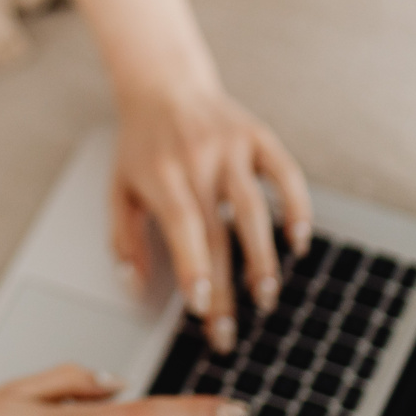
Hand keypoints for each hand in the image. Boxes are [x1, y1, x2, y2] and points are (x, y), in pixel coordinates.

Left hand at [110, 83, 311, 353]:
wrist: (163, 83)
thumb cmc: (140, 145)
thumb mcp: (117, 188)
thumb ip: (123, 239)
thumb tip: (136, 288)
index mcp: (162, 174)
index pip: (183, 226)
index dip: (194, 268)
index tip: (201, 308)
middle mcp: (199, 159)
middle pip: (218, 231)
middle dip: (226, 287)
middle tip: (228, 332)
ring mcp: (232, 146)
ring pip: (254, 208)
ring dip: (263, 257)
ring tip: (265, 296)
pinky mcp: (258, 135)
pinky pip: (286, 174)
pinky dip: (295, 208)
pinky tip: (298, 241)